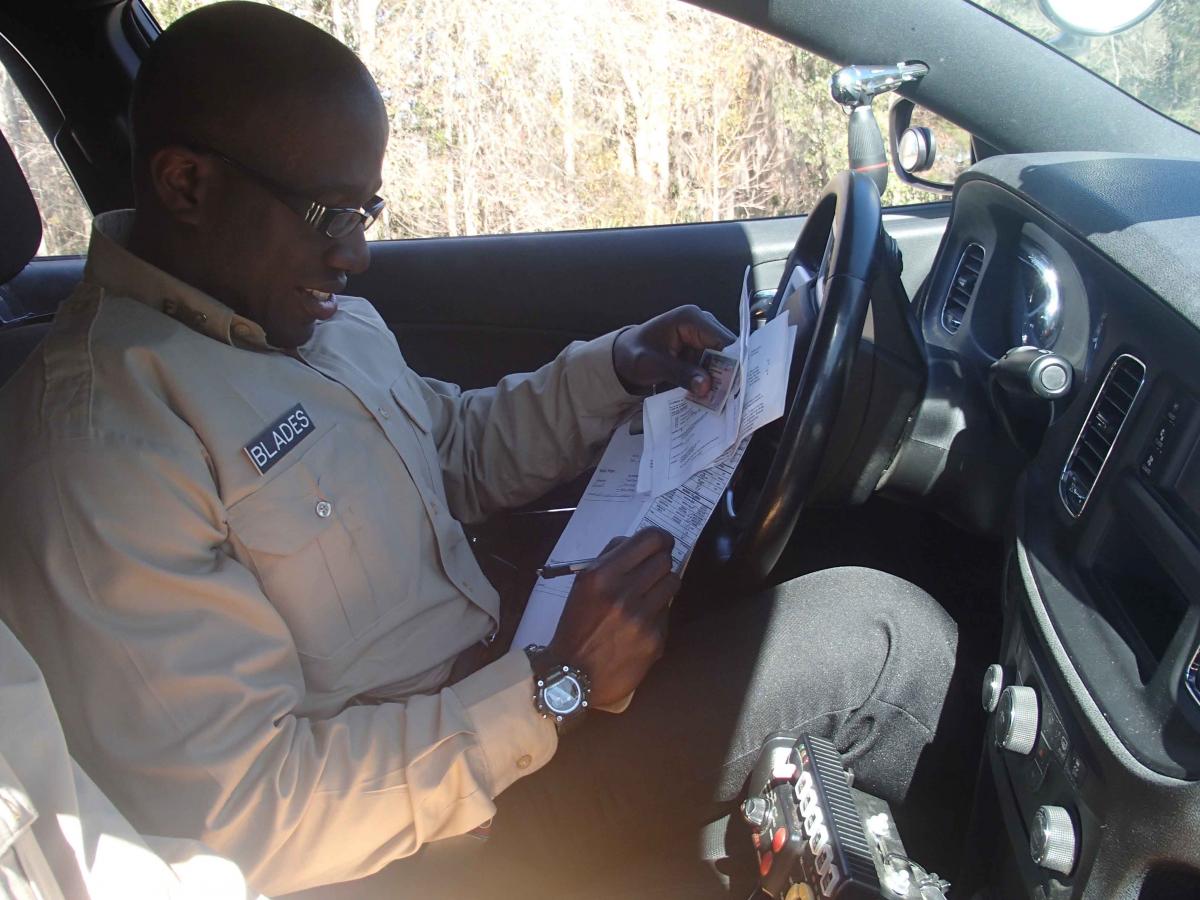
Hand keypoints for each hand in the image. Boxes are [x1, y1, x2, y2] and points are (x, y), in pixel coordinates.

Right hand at [549, 528, 679, 707]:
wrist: (572, 675)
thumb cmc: (576, 626)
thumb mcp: (582, 585)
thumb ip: (608, 558)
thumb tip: (635, 542)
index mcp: (603, 575)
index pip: (650, 540)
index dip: (660, 538)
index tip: (661, 543)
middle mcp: (624, 594)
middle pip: (665, 560)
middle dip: (660, 562)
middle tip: (652, 571)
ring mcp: (642, 618)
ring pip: (673, 582)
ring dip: (663, 585)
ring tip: (649, 595)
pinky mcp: (655, 640)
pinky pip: (667, 612)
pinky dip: (657, 613)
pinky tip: (641, 623)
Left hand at [613, 305, 736, 396]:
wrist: (623, 356)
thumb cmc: (634, 354)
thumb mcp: (653, 365)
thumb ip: (680, 373)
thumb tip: (706, 386)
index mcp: (691, 318)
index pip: (722, 340)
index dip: (730, 364)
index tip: (732, 388)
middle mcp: (702, 323)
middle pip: (726, 351)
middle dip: (725, 375)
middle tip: (722, 400)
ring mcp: (703, 337)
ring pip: (722, 361)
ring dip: (717, 381)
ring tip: (714, 402)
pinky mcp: (701, 350)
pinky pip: (712, 366)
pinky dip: (709, 381)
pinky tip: (706, 397)